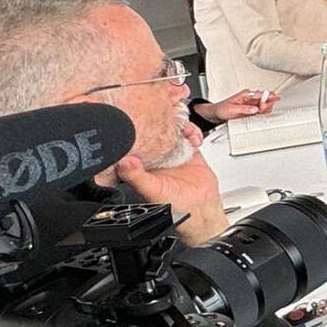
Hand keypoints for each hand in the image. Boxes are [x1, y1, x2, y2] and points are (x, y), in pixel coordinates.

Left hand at [115, 122, 229, 243]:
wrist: (202, 211)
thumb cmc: (175, 206)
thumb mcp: (153, 191)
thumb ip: (137, 177)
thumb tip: (124, 162)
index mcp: (143, 164)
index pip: (137, 141)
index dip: (139, 129)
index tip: (141, 118)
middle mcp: (157, 157)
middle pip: (156, 130)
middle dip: (161, 120)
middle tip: (163, 115)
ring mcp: (174, 153)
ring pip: (173, 129)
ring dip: (179, 124)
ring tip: (182, 128)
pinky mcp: (190, 152)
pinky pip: (190, 135)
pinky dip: (193, 131)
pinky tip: (194, 139)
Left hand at [195, 89, 278, 121]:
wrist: (217, 113)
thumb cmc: (222, 109)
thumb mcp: (232, 109)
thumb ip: (244, 109)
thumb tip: (255, 109)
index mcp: (246, 94)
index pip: (260, 94)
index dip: (268, 96)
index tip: (274, 98)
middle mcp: (250, 98)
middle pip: (265, 99)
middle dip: (267, 105)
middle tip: (263, 110)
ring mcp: (252, 104)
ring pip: (265, 106)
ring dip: (266, 110)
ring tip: (261, 114)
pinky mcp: (252, 110)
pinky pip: (261, 112)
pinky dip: (263, 114)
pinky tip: (260, 117)